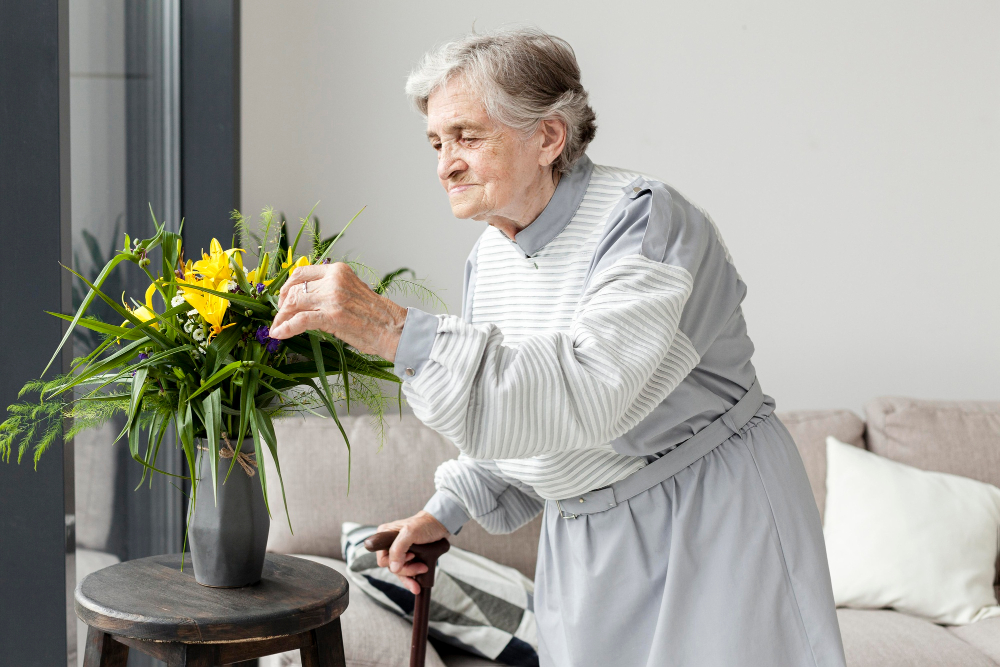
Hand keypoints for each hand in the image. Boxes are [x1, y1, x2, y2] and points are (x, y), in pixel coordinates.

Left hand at [269, 263, 406, 359]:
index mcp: (339, 271)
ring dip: (282, 317)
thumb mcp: (352, 292)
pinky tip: (279, 333)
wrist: (394, 329)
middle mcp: (334, 280)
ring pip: (293, 303)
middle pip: (295, 288)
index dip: (288, 287)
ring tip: (278, 328)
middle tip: (280, 316)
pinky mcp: (331, 316)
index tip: (285, 299)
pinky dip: (286, 327)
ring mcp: (332, 297)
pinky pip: (299, 320)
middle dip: (283, 304)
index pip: (302, 272)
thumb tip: (308, 300)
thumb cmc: (377, 316)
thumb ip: (331, 290)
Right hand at [375, 511, 449, 593]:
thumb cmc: (426, 524)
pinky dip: (412, 579)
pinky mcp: (408, 557)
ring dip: (411, 576)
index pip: (383, 559)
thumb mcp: (410, 532)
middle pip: (393, 567)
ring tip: (424, 571)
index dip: (395, 562)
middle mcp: (390, 545)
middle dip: (407, 570)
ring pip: (400, 572)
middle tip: (422, 567)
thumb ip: (398, 549)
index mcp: (385, 536)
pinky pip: (407, 572)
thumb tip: (393, 568)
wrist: (440, 524)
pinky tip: (418, 584)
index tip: (411, 556)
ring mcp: (400, 552)